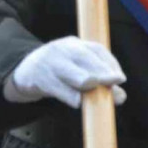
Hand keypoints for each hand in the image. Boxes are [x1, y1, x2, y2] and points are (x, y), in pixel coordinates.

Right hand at [2, 36, 126, 108]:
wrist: (26, 71)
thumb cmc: (59, 71)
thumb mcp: (78, 68)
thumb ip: (100, 80)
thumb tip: (121, 96)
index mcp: (75, 44)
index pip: (96, 49)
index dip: (110, 63)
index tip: (120, 79)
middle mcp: (62, 49)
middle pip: (82, 57)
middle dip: (100, 70)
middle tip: (114, 82)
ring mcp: (49, 63)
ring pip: (69, 71)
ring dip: (84, 81)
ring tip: (95, 91)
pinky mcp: (39, 78)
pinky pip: (56, 87)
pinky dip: (68, 95)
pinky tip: (77, 102)